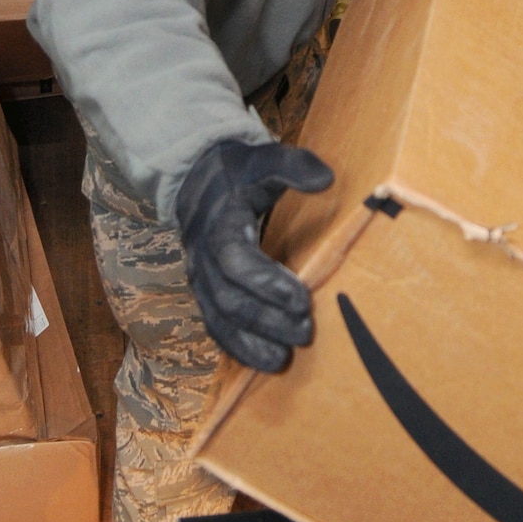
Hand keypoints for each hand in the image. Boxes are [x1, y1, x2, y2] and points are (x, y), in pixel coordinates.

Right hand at [174, 138, 333, 372]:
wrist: (196, 181)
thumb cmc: (238, 173)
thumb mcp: (263, 160)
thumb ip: (293, 166)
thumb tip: (326, 179)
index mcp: (220, 224)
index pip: (237, 261)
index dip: (267, 283)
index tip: (301, 299)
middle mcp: (204, 257)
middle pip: (230, 299)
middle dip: (268, 320)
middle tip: (306, 331)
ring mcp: (201, 279)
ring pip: (220, 320)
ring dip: (251, 343)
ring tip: (284, 359)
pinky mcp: (205, 293)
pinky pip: (216, 327)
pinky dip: (238, 348)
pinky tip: (265, 361)